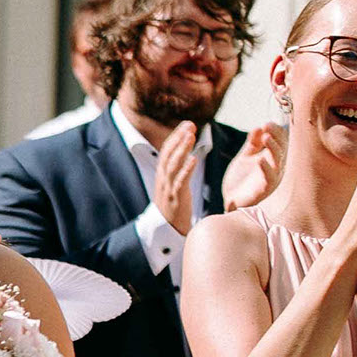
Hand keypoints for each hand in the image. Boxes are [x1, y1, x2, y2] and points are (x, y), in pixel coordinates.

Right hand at [153, 120, 201, 235]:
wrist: (166, 231)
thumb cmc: (173, 209)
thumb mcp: (173, 187)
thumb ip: (177, 172)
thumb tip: (186, 158)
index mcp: (163, 175)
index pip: (167, 151)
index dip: (176, 137)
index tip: (187, 125)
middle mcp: (163, 179)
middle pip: (168, 153)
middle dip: (179, 137)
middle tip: (190, 124)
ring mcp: (168, 188)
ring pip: (173, 164)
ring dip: (182, 148)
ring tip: (191, 136)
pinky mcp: (176, 199)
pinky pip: (180, 182)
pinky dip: (186, 169)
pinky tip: (193, 159)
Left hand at [221, 121, 284, 211]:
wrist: (232, 200)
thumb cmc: (241, 180)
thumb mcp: (245, 157)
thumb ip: (252, 143)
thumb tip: (259, 127)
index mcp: (271, 158)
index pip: (280, 141)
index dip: (276, 131)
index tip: (267, 123)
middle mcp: (275, 167)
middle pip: (282, 148)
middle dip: (276, 136)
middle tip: (268, 126)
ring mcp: (272, 178)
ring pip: (279, 161)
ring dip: (274, 148)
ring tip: (266, 138)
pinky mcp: (265, 190)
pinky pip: (269, 178)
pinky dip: (266, 168)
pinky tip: (260, 160)